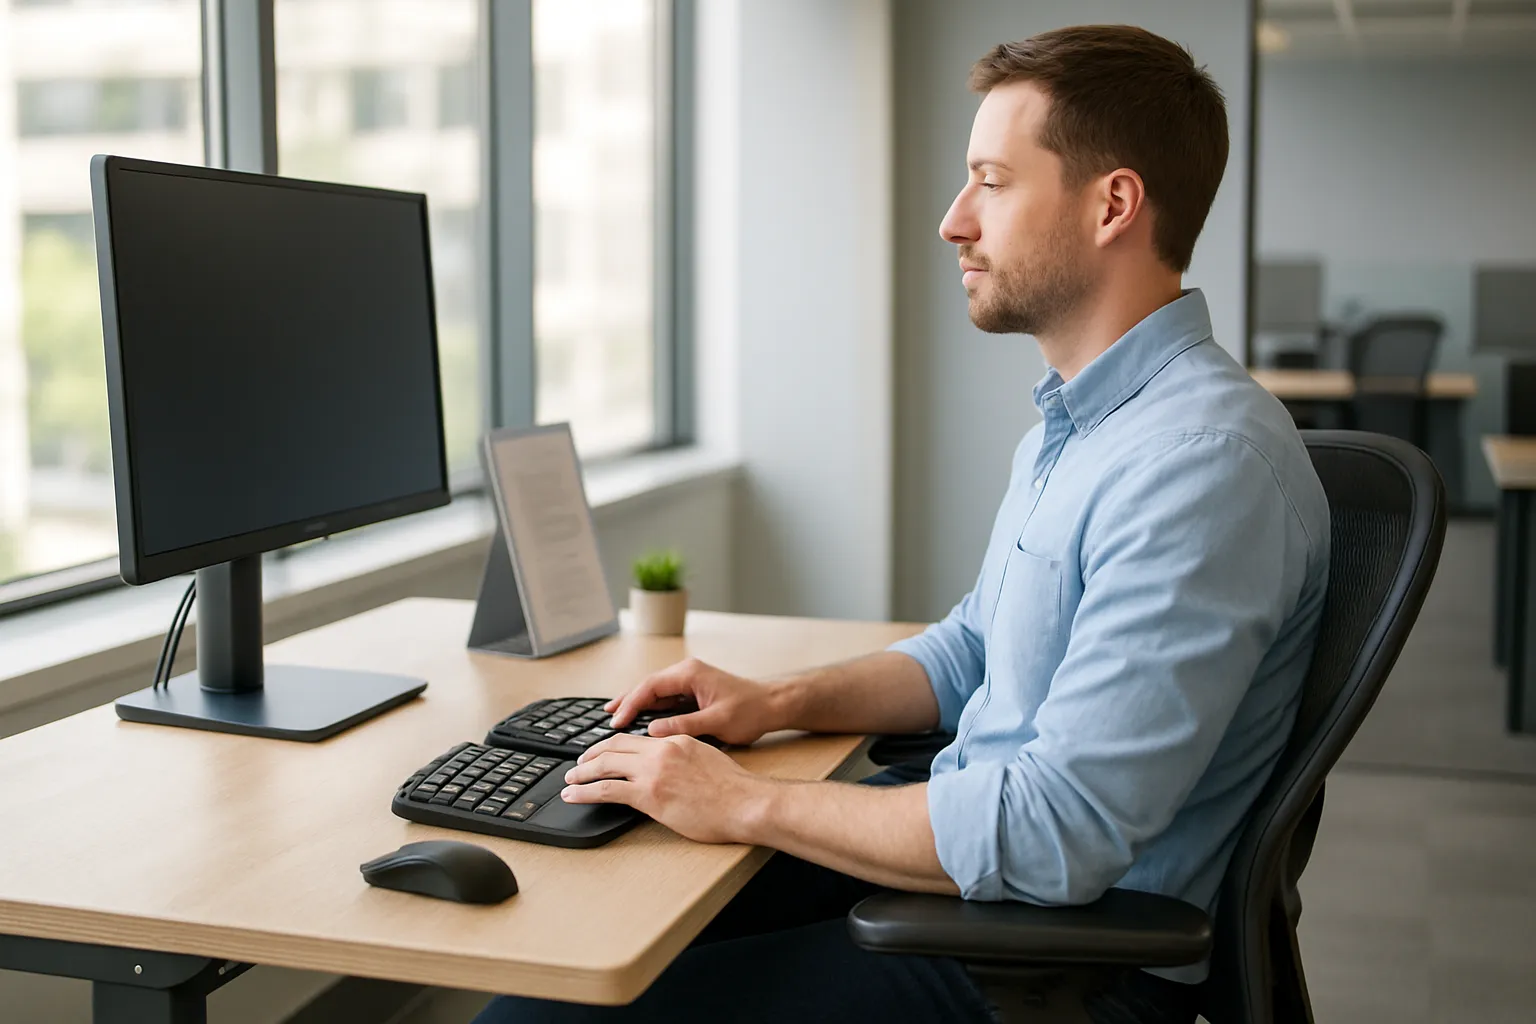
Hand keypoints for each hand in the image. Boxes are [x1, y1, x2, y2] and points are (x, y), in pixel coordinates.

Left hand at [560, 733, 769, 844]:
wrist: (746, 802)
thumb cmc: (735, 789)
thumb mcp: (707, 759)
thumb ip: (684, 758)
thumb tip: (671, 769)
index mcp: (676, 739)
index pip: (635, 738)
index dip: (612, 744)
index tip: (601, 752)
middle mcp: (661, 750)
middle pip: (614, 746)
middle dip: (590, 756)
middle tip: (577, 765)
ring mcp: (653, 772)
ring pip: (604, 765)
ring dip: (581, 773)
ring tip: (569, 781)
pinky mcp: (649, 795)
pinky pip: (606, 790)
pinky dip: (584, 792)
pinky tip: (573, 796)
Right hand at [605, 658, 785, 745]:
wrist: (774, 705)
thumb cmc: (751, 711)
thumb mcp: (716, 722)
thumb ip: (683, 725)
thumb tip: (652, 731)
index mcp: (690, 673)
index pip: (650, 686)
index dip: (630, 704)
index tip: (616, 721)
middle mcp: (687, 672)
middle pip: (648, 686)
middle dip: (627, 701)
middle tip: (607, 718)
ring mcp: (690, 681)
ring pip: (655, 692)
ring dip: (636, 704)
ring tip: (615, 717)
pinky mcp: (694, 691)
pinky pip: (666, 699)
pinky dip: (651, 709)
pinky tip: (640, 720)